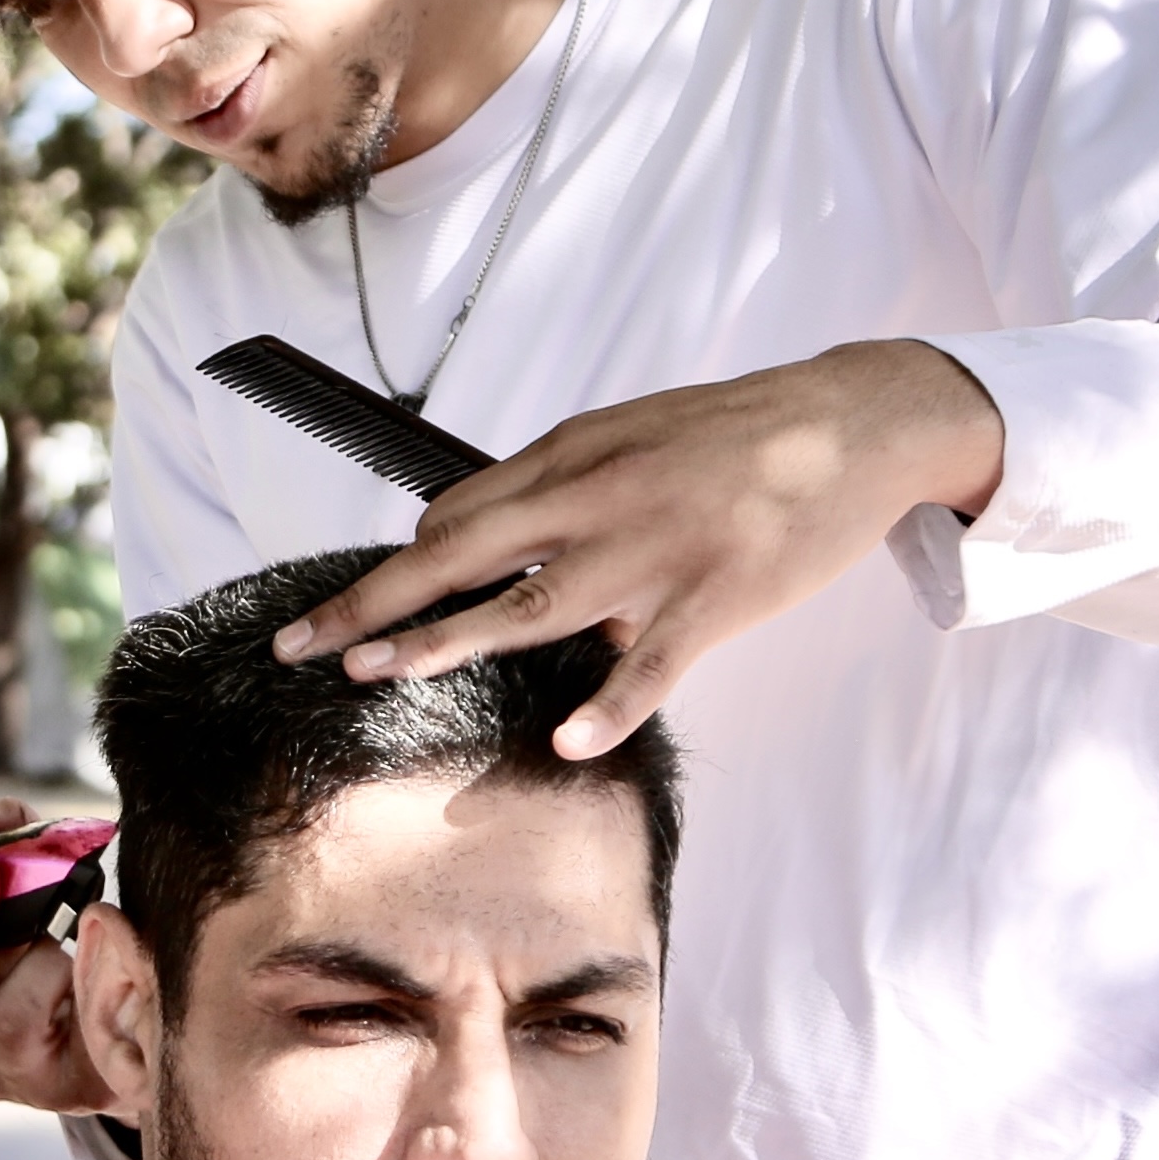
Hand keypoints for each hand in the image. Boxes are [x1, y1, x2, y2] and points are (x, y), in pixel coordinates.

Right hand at [0, 795, 124, 1114]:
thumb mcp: (31, 915)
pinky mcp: (67, 1086)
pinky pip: (62, 1030)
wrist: (138, 1030)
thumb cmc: (69, 965)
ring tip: (45, 915)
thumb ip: (14, 863)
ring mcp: (12, 1077)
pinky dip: (63, 974)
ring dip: (24, 955)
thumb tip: (3, 813)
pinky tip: (87, 945)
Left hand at [275, 340, 1006, 753]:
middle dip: (377, 600)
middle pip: (465, 552)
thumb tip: (469, 522)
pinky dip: (613, 702)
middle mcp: (600, 497)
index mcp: (577, 455)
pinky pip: (656, 659)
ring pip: (538, 603)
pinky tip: (570, 740)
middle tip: (305, 642)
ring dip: (451, 642)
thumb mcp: (633, 433)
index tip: (356, 603)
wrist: (853, 419)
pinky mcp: (720, 594)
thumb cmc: (738, 435)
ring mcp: (658, 549)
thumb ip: (559, 479)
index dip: (406, 563)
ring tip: (381, 675)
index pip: (463, 512)